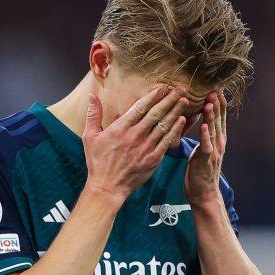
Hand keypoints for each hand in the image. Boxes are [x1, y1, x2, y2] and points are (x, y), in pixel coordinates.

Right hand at [83, 87, 188, 202]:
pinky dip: (175, 130)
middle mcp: (135, 136)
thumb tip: (91, 95)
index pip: (140, 107)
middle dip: (169, 100)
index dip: (153, 96)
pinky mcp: (153, 159)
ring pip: (164, 125)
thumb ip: (93, 115)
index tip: (162, 87)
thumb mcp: (90, 137)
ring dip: (175, 112)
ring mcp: (145, 148)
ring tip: (184, 101)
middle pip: (156, 113)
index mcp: (120, 128)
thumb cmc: (97, 162)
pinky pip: (166, 141)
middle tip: (180, 89)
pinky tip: (182, 121)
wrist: (108, 187)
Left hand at [184, 91, 226, 204]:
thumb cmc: (200, 172)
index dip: (219, 103)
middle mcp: (218, 143)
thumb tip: (201, 123)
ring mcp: (214, 152)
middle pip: (218, 120)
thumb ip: (204, 137)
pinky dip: (205, 135)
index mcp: (217, 140)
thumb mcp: (203, 150)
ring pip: (213, 130)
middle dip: (217, 104)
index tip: (216, 88)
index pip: (220, 117)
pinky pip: (206, 145)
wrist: (204, 194)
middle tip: (214, 88)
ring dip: (211, 116)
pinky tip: (203, 125)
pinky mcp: (206, 160)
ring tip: (209, 102)